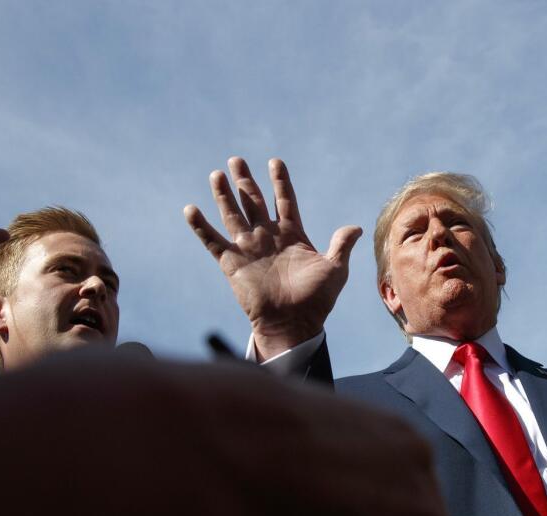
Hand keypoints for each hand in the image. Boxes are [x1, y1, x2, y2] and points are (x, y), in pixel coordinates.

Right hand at [184, 158, 361, 359]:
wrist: (293, 324)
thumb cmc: (316, 301)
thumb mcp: (335, 270)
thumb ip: (341, 246)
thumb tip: (355, 227)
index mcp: (292, 235)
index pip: (284, 200)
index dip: (279, 181)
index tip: (275, 162)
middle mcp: (268, 238)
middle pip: (254, 202)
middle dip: (245, 181)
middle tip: (236, 160)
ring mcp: (249, 249)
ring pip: (233, 215)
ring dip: (224, 195)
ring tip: (217, 175)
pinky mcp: (232, 263)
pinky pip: (213, 241)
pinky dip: (201, 226)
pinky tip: (191, 209)